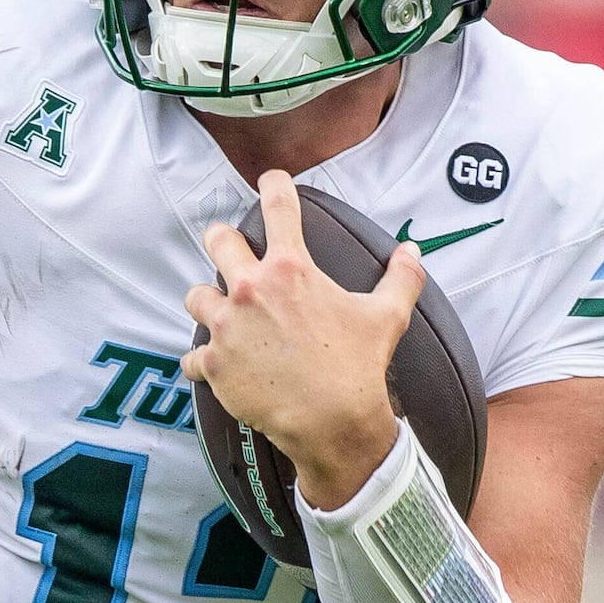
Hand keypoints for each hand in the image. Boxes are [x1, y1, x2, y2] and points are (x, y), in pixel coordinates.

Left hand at [184, 170, 419, 509]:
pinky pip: (191, 356)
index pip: (277, 204)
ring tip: (221, 315)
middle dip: (224, 242)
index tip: (270, 180)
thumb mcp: (387, 317)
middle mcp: (251, 289)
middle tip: (233, 252)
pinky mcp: (213, 364)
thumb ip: (401, 278)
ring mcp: (226, 326)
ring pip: (195, 296)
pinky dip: (202, 361)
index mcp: (291, 269)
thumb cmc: (359, 367)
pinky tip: (215, 367)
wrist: (333, 422)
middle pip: (217, 240)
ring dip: (208, 303)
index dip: (273, 184)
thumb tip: (412, 252)